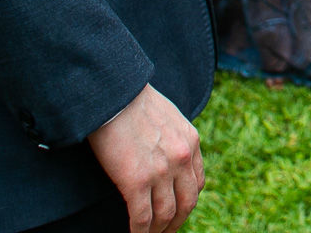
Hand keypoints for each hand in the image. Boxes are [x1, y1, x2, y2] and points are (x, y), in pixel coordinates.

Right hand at [86, 84, 203, 232]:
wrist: (113, 92)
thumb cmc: (133, 101)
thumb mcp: (169, 116)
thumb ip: (174, 138)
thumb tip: (168, 156)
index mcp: (191, 141)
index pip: (196, 183)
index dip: (186, 204)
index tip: (176, 213)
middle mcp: (182, 158)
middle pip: (186, 204)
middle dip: (176, 223)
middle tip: (165, 232)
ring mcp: (161, 171)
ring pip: (165, 214)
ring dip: (157, 231)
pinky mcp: (136, 181)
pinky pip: (142, 217)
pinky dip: (140, 232)